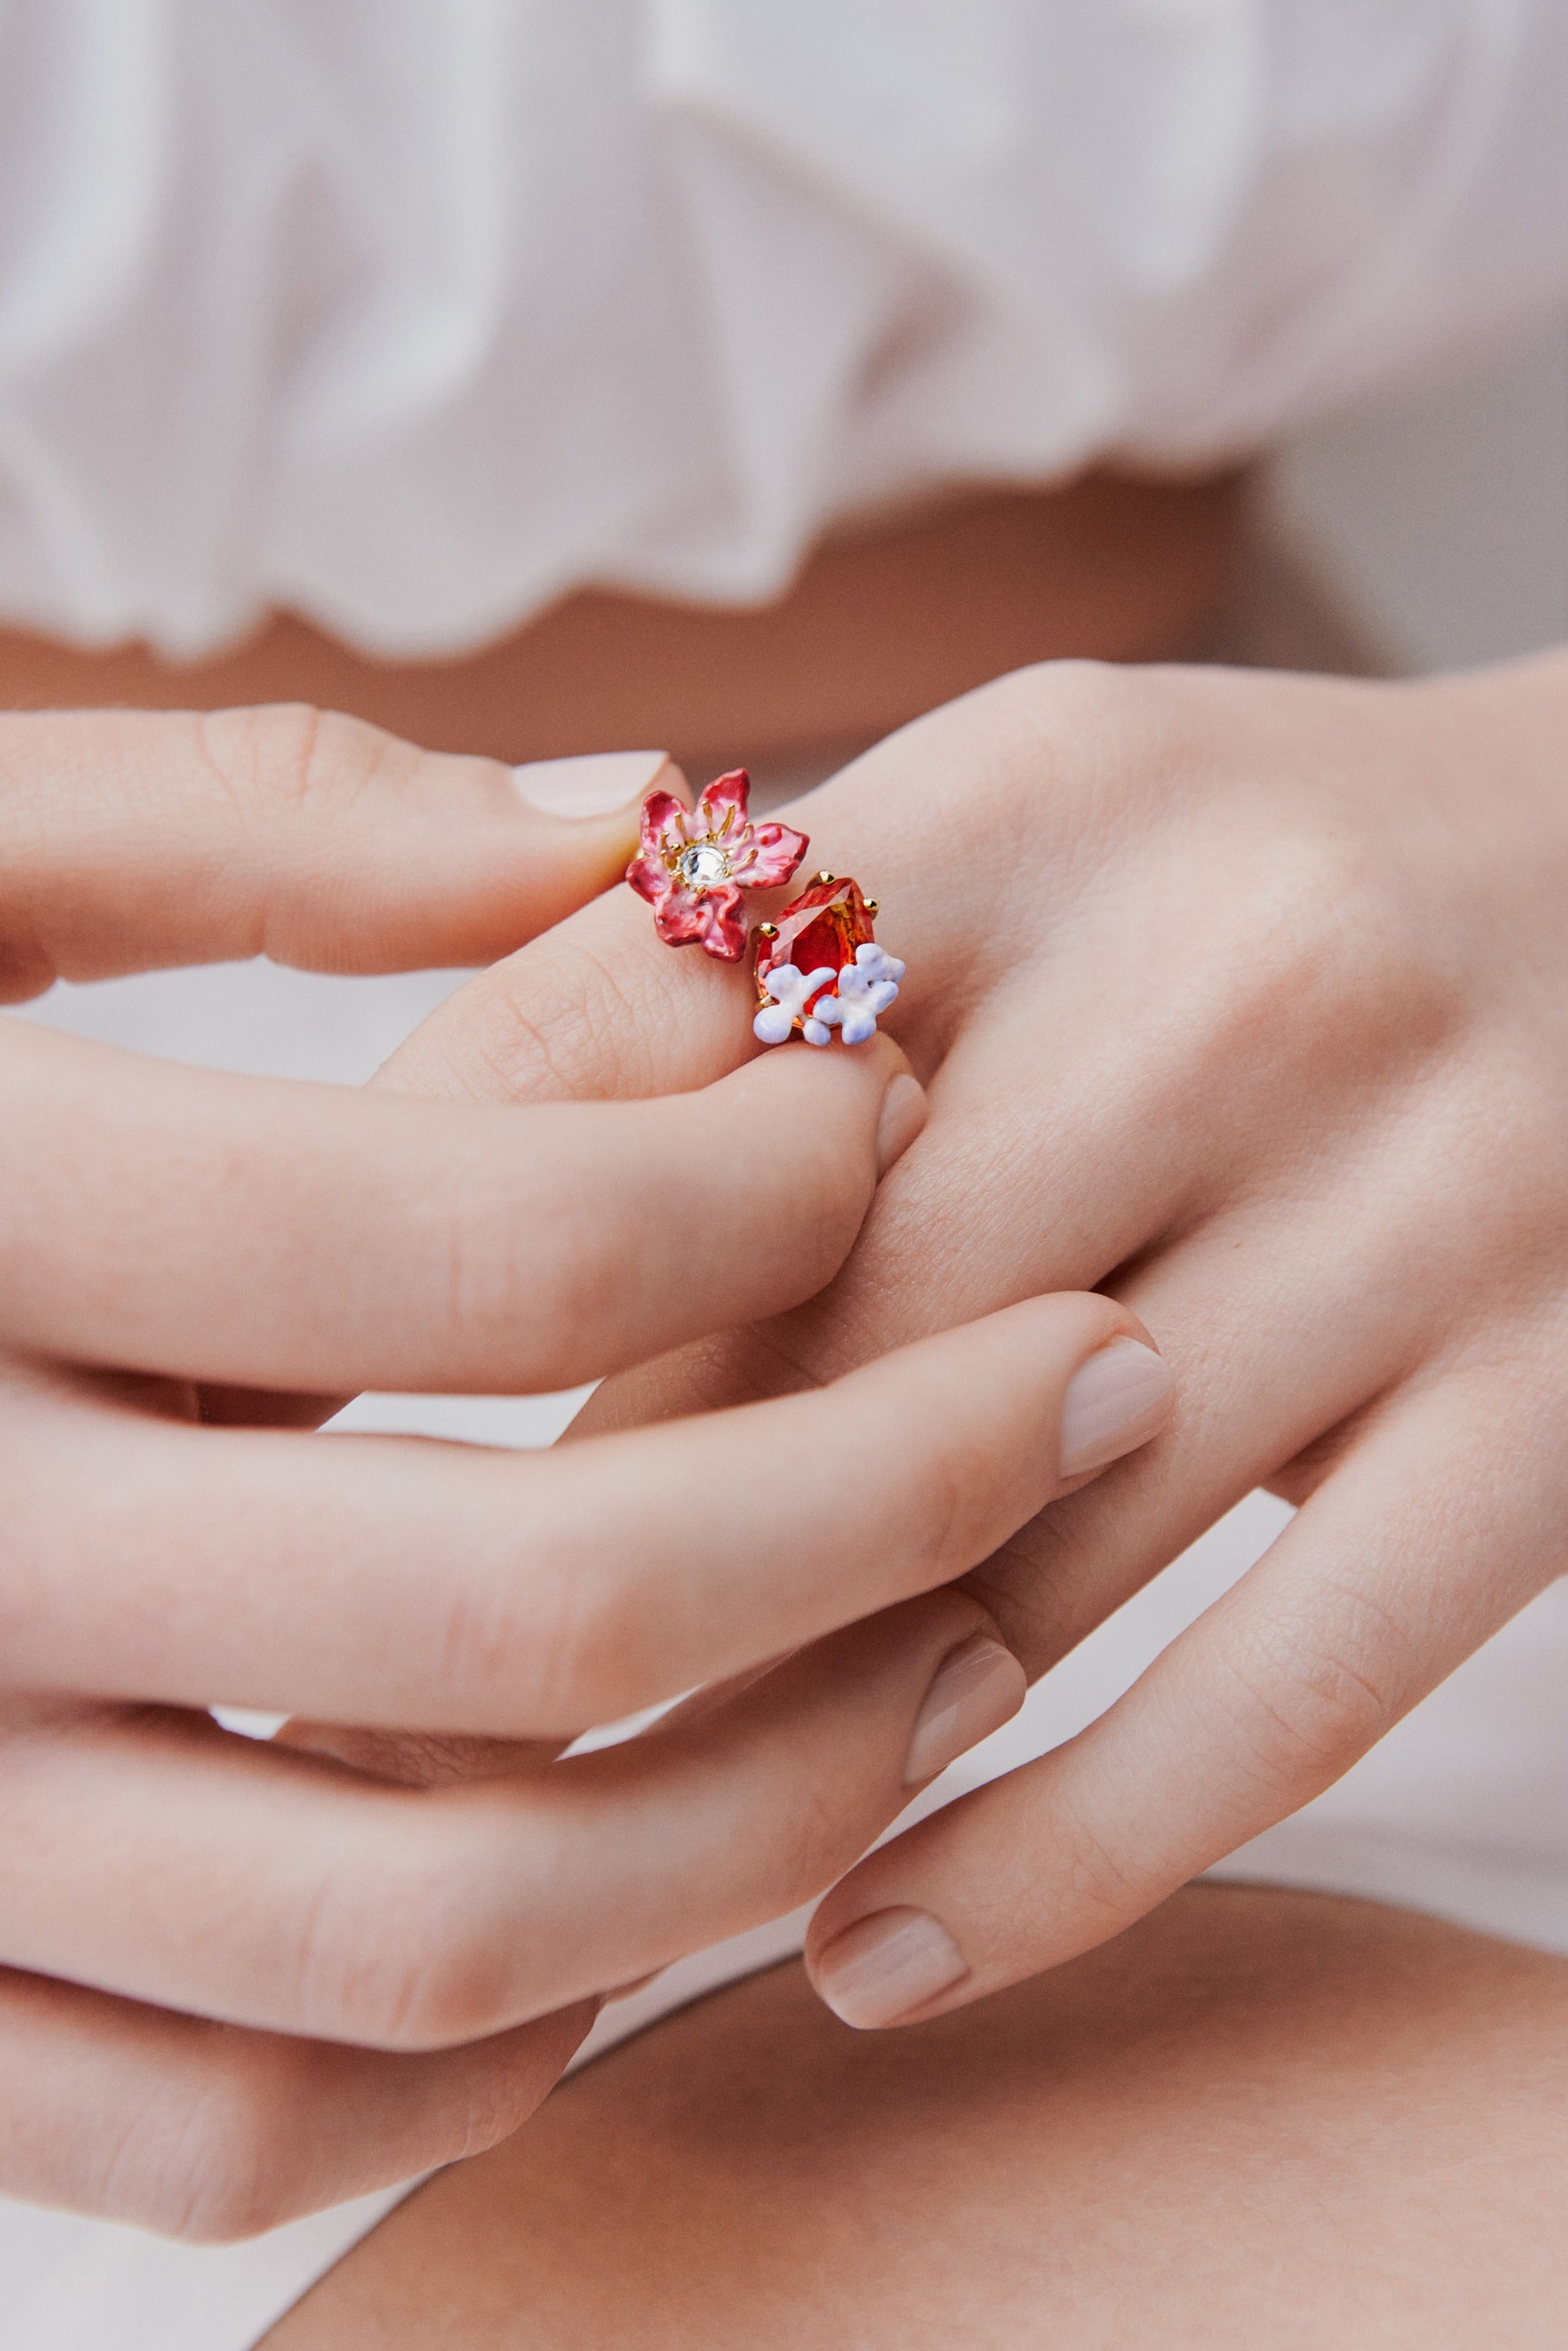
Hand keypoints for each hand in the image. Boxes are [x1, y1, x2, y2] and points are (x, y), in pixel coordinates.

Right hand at [0, 704, 1162, 2233]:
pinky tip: (636, 1906)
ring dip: (771, 1806)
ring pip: (435, 1923)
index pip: (474, 1238)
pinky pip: (234, 2126)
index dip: (764, 1169)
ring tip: (968, 1655)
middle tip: (1087, 1382)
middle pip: (525, 1608)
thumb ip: (256, 826)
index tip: (896, 1099)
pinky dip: (484, 2059)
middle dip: (888, 1494)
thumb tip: (642, 831)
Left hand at [392, 651, 1567, 2027]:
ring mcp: (1430, 1206)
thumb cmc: (1267, 869)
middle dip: (592, 1521)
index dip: (443, 1253)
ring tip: (588, 1823)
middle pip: (822, 1328)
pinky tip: (871, 1943)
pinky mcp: (1560, 1414)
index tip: (290, 1409)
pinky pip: (1279, 1691)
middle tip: (400, 1671)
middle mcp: (1247, 976)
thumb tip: (426, 1161)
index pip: (658, 1048)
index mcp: (1050, 792)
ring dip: (778, 1707)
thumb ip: (759, 952)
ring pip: (1019, 1539)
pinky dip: (1057, 1854)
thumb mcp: (1025, 809)